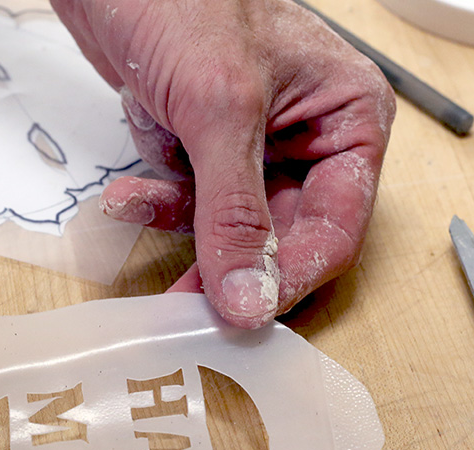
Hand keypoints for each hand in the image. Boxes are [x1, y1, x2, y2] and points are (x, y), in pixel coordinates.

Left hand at [53, 0, 394, 327]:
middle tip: (189, 306)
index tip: (243, 315)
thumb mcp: (220, 110)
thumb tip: (249, 299)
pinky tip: (125, 195)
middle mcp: (309, 138)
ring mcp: (255, 145)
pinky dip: (157, 201)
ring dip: (182, 231)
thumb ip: (235, 213)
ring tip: (138, 219)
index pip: (335, 229)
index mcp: (347, 116)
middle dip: (230, 268)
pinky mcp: (205, 146)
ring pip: (230, 229)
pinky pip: (189, 203)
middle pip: (283, 240)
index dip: (289, 278)